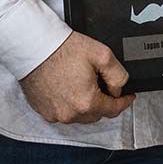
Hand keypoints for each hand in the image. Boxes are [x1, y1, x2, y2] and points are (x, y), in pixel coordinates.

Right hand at [20, 31, 134, 123]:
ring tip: (87, 86)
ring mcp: (54, 114)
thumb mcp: (103, 55)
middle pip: (96, 114)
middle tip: (106, 87)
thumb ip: (118, 75)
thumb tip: (119, 88)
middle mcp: (69, 113)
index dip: (124, 102)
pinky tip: (71, 90)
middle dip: (105, 102)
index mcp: (86, 102)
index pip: (113, 110)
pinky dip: (71, 105)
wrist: (35, 47)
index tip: (128, 96)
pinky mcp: (43, 111)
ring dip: (87, 105)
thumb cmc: (63, 50)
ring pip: (80, 116)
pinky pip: (63, 113)